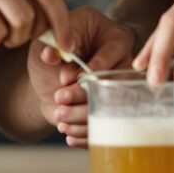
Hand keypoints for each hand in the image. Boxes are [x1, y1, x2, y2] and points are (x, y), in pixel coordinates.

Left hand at [28, 7, 134, 146]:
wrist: (51, 75)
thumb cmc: (56, 48)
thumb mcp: (50, 40)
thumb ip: (51, 44)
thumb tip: (50, 54)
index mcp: (115, 39)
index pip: (110, 55)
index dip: (88, 69)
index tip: (63, 77)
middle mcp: (123, 66)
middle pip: (111, 85)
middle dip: (82, 94)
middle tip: (59, 97)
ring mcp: (119, 90)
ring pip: (109, 109)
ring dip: (81, 115)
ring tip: (59, 115)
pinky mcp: (111, 111)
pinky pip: (106, 126)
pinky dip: (84, 132)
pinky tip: (66, 130)